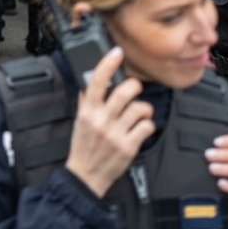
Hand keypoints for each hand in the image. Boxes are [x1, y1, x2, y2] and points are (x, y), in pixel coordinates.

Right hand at [63, 47, 154, 198]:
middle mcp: (101, 120)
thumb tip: (91, 81)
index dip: (108, 64)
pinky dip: (148, 125)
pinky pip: (147, 126)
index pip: (97, 81)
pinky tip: (141, 128)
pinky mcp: (129, 146)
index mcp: (87, 111)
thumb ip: (86, 101)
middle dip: (135, 87)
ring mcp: (115, 134)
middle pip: (124, 92)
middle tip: (135, 89)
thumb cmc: (83, 146)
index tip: (117, 52)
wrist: (86, 176)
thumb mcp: (79, 121)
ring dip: (144, 108)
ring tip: (140, 113)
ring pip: (139, 108)